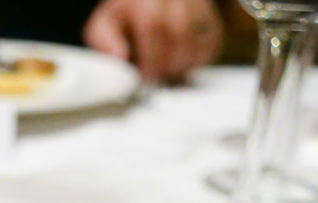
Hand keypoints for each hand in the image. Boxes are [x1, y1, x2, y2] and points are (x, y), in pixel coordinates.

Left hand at [83, 0, 223, 81]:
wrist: (148, 0)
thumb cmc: (125, 16)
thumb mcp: (105, 24)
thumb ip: (106, 42)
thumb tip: (120, 59)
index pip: (154, 26)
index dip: (150, 58)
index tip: (144, 80)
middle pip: (179, 33)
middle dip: (166, 65)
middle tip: (155, 80)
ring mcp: (196, 3)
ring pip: (199, 39)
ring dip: (183, 65)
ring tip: (166, 74)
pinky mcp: (210, 16)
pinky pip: (212, 42)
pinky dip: (198, 60)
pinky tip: (181, 65)